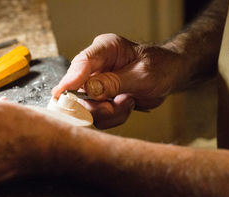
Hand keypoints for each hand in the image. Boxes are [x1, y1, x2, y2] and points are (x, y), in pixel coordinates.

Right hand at [52, 33, 184, 128]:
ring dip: (108, 112)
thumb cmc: (159, 67)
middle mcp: (94, 66)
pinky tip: (126, 104)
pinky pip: (96, 116)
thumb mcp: (142, 74)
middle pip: (78, 91)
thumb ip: (115, 82)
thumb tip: (90, 89)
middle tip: (116, 105)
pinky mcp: (97, 98)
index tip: (60, 94)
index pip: (81, 63)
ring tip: (128, 102)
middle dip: (97, 105)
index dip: (70, 80)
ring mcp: (94, 83)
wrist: (168, 76)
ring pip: (87, 108)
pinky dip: (112, 116)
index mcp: (104, 49)